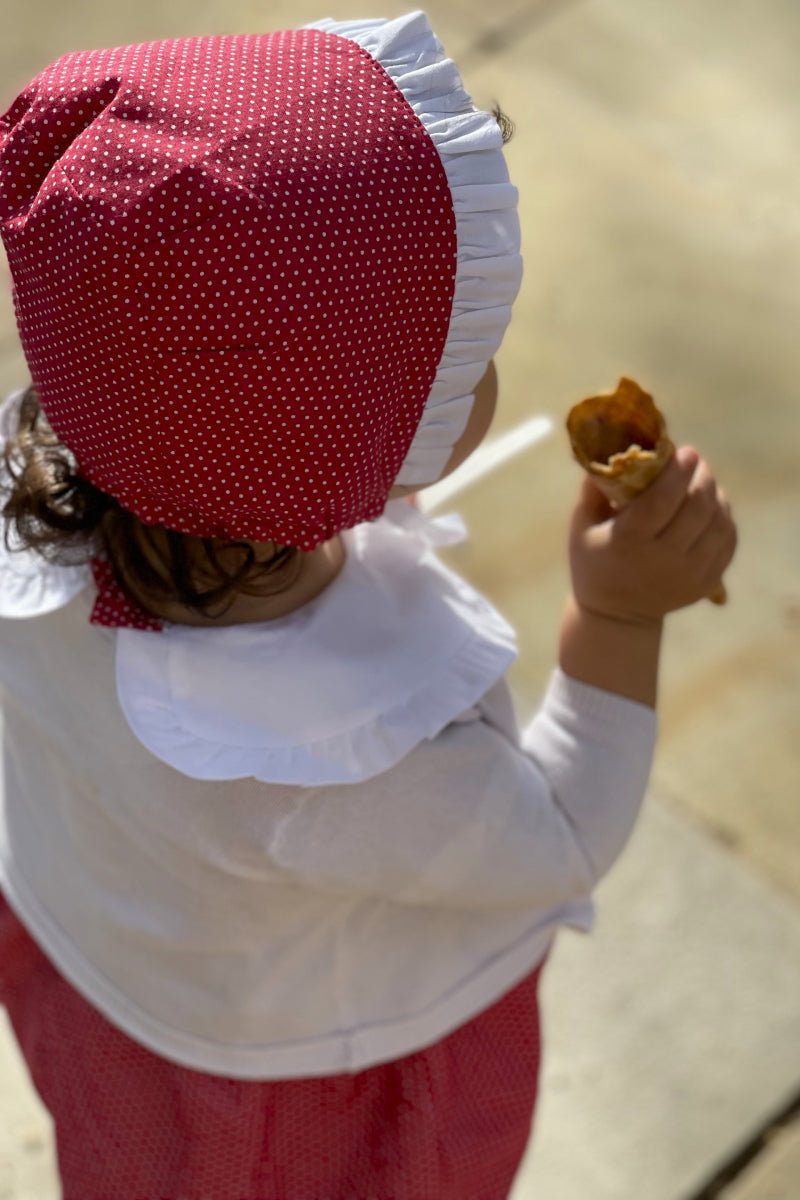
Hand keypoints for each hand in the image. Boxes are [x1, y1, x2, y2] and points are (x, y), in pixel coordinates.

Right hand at [568, 445, 737, 625]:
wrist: (616, 616)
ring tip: (704, 482)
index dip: (678, 472)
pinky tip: (713, 506)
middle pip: (697, 508)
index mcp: (630, 543)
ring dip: (716, 494)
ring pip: (718, 523)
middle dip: (701, 476)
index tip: (686, 451)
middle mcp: (664, 560)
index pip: (662, 500)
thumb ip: (593, 489)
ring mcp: (690, 574)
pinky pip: (727, 542)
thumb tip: (607, 450)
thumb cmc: (594, 563)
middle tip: (695, 462)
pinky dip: (724, 518)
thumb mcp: (581, 528)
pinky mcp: (706, 583)